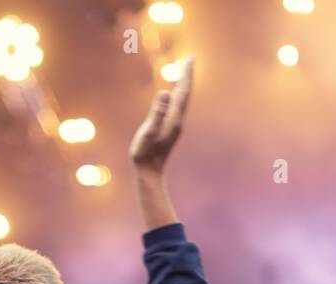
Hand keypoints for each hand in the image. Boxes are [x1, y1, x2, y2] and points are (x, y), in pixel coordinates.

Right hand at [130, 56, 192, 172]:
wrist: (149, 172)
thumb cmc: (145, 153)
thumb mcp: (148, 132)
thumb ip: (156, 112)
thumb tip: (164, 93)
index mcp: (173, 118)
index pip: (182, 92)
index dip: (186, 75)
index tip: (190, 60)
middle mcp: (177, 120)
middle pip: (184, 94)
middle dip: (187, 76)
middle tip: (189, 60)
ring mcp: (174, 125)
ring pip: (181, 100)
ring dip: (183, 85)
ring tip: (183, 73)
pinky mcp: (170, 129)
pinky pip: (176, 107)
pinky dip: (177, 95)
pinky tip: (174, 94)